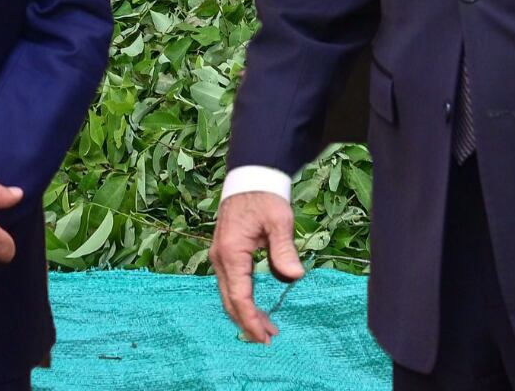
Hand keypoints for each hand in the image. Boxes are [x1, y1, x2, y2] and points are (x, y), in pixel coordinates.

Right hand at [211, 191, 304, 343]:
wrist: (250, 175)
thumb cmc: (265, 196)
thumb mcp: (279, 220)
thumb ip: (284, 250)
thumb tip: (294, 277)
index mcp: (231, 253)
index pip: (239, 296)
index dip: (251, 319)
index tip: (264, 337)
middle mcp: (220, 257)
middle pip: (230, 300)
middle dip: (248, 322)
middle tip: (269, 338)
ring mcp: (220, 256)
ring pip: (228, 294)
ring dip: (245, 313)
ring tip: (267, 328)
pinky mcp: (225, 254)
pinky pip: (231, 284)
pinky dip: (242, 300)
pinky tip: (256, 308)